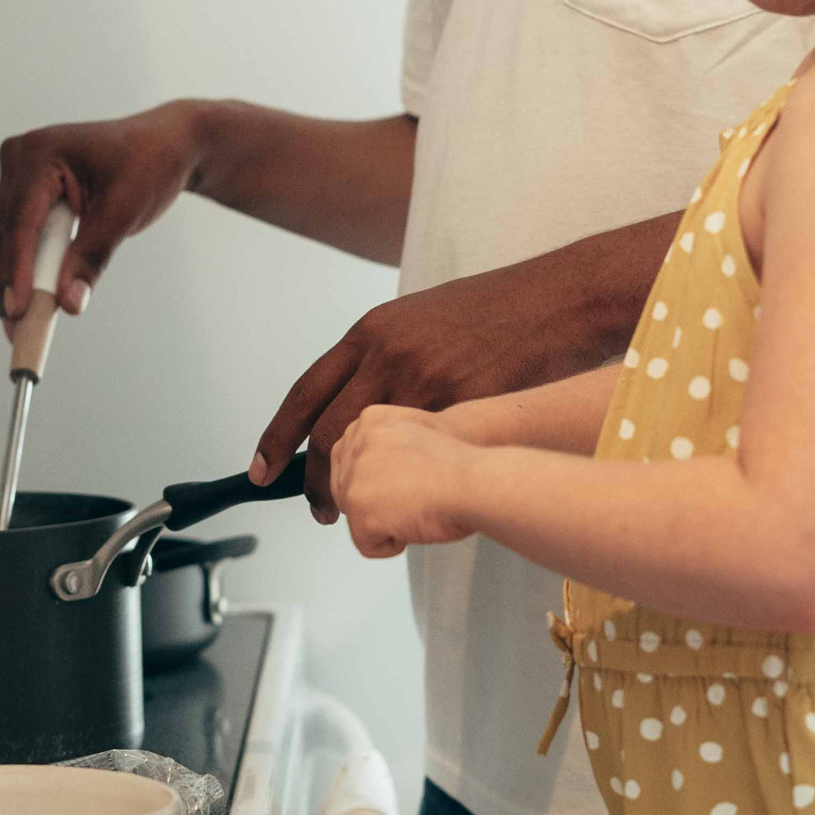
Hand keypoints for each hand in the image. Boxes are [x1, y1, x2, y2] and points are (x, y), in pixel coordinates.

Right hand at [0, 104, 202, 326]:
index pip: (21, 220)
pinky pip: (22, 234)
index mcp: (41, 151)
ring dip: (14, 281)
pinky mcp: (28, 188)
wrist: (167, 142)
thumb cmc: (151, 165)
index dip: (17, 270)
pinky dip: (27, 266)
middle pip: (8, 234)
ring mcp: (21, 171)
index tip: (17, 311)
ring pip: (9, 238)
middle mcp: (21, 156)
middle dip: (12, 284)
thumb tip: (69, 304)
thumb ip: (93, 257)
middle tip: (16, 332)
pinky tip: (27, 302)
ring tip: (18, 328)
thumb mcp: (125, 211)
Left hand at [250, 251, 599, 519]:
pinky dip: (411, 483)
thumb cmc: (492, 309)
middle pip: (328, 432)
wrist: (550, 301)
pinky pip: (423, 457)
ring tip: (353, 512)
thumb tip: (360, 400)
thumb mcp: (418, 319)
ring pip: (369, 451)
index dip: (279, 437)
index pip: (307, 392)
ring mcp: (423, 381)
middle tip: (317, 507)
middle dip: (313, 480)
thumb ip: (383, 357)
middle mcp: (388, 355)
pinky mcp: (460, 405)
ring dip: (353, 489)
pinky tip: (413, 498)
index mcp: (371, 332)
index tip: (263, 470)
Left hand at [331, 405, 475, 557]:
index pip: (348, 460)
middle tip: (409, 503)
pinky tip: (413, 525)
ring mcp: (354, 477)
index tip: (390, 492)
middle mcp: (355, 443)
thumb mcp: (414, 434)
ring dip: (386, 523)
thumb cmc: (459, 464)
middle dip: (375, 504)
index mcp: (370, 420)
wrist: (471, 479)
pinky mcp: (358, 509)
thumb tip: (374, 476)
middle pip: (346, 490)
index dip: (372, 484)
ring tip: (415, 510)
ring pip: (356, 518)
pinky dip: (391, 545)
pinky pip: (366, 545)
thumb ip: (386, 447)